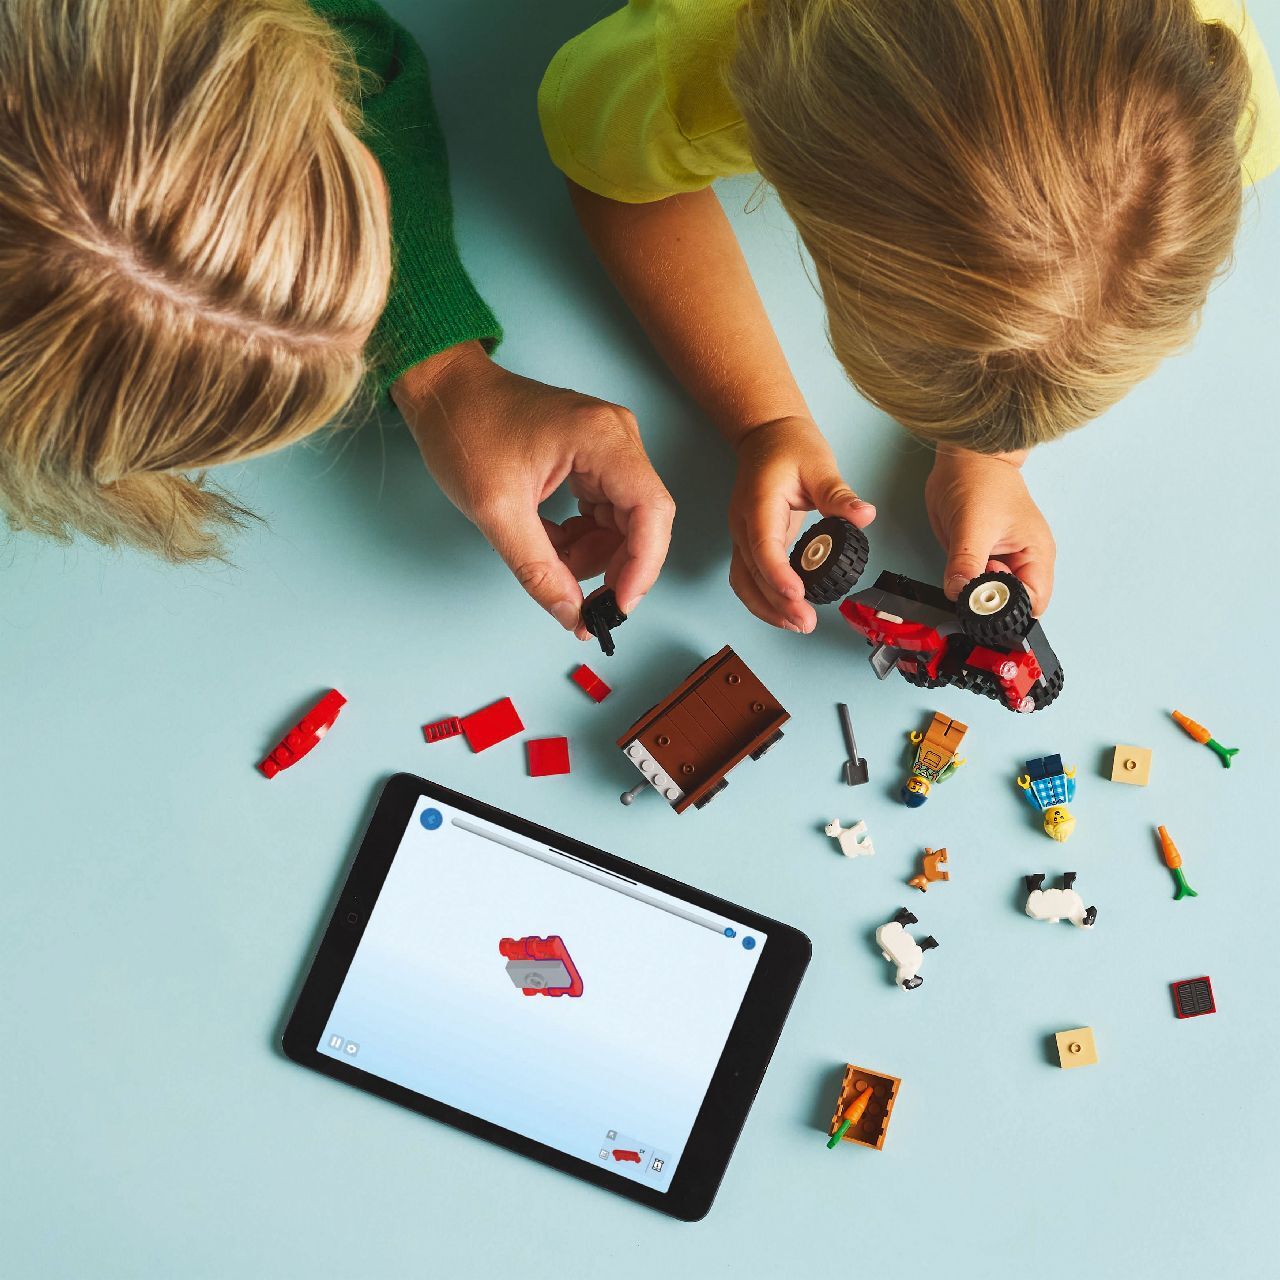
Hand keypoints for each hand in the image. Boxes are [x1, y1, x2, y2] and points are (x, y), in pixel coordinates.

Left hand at [393, 342, 674, 634]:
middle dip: (615, 567)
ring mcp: (608, 447)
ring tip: (549, 561)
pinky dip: (583, 539)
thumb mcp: (495, 511)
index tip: (618, 605)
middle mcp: (616, 438)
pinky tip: (551, 543)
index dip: (642, 566)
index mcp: (601, 438)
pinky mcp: (594, 458)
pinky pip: (605, 512)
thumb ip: (537, 568)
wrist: (444, 392)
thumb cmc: (465, 429)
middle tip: (582, 603)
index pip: (650, 511)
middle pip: (643, 521)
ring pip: (625, 522)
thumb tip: (570, 613)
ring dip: (593, 555)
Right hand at [727, 416, 875, 631]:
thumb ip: (839, 494)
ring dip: (766, 608)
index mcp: (758, 503)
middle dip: (776, 603)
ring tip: (797, 624)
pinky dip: (764, 600)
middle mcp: (744, 524)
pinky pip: (748, 579)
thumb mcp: (819, 464)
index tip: (797, 594)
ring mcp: (743, 536)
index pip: (763, 546)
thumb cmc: (790, 446)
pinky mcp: (750, 544)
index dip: (778, 574)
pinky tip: (786, 611)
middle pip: (751, 574)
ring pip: (744, 582)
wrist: (766, 436)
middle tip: (806, 622)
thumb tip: (864, 515)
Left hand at [924, 447, 1054, 614]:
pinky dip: (963, 582)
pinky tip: (959, 564)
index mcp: (1035, 554)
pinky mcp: (981, 558)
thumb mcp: (972, 524)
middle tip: (972, 573)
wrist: (965, 460)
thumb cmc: (981, 480)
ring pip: (988, 596)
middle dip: (988, 599)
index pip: (1033, 602)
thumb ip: (967, 562)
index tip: (984, 594)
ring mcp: (1001, 561)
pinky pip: (973, 583)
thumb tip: (960, 593)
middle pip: (1010, 603)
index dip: (1008, 607)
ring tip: (966, 562)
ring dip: (973, 591)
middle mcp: (1022, 561)